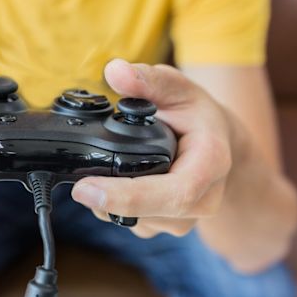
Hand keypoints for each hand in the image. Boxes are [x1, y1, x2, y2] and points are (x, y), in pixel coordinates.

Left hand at [72, 59, 233, 238]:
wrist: (218, 143)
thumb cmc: (197, 115)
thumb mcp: (178, 88)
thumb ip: (147, 80)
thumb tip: (115, 71)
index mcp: (211, 164)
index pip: (174, 193)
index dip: (128, 197)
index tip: (86, 190)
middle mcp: (203, 199)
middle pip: (151, 214)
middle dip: (109, 203)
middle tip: (78, 187)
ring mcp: (187, 218)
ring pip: (140, 223)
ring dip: (111, 206)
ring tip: (98, 180)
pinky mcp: (169, 225)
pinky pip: (137, 225)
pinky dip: (116, 208)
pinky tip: (111, 187)